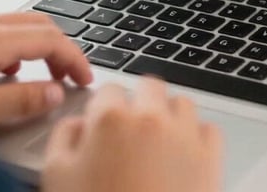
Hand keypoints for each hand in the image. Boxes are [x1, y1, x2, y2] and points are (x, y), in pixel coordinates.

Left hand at [0, 13, 92, 136]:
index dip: (74, 59)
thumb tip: (55, 94)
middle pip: (42, 24)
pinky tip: (7, 74)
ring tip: (45, 77)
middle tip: (71, 77)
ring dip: (41, 46)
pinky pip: (1, 31)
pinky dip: (18, 47)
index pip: (52, 38)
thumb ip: (22, 100)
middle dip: (62, 49)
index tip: (84, 80)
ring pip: (22, 25)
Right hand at [43, 80, 221, 191]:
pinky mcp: (211, 156)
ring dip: (170, 117)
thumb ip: (64, 139)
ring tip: (156, 147)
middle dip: (139, 103)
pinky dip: (197, 138)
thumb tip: (77, 124)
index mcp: (111, 119)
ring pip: (182, 104)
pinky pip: (208, 130)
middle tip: (130, 134)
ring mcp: (185, 134)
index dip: (103, 109)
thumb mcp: (55, 179)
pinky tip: (182, 158)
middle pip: (150, 87)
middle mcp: (151, 118)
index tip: (103, 125)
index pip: (109, 91)